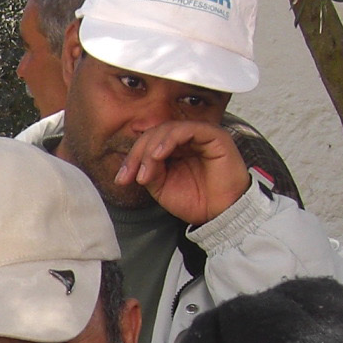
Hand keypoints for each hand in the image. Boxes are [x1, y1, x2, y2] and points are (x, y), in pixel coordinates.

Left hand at [112, 122, 250, 226]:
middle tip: (130, 175)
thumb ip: (149, 172)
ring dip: (151, 148)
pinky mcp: (214, 135)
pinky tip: (159, 155)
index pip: (148, 144)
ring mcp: (200, 135)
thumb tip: (136, 165)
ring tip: (145, 168)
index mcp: (174, 150)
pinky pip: (188, 129)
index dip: (132, 159)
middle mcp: (186, 140)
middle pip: (154, 134)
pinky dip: (170, 139)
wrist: (221, 214)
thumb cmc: (197, 201)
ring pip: (168, 129)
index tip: (121, 179)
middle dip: (138, 154)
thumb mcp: (162, 188)